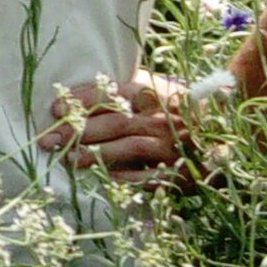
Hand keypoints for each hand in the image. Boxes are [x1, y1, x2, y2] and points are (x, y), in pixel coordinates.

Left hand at [37, 73, 195, 186]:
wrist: (217, 131)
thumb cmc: (173, 107)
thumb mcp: (151, 89)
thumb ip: (120, 90)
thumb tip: (73, 96)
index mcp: (152, 92)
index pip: (111, 93)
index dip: (81, 100)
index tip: (55, 109)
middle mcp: (160, 117)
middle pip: (113, 122)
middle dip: (78, 131)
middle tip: (49, 139)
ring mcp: (168, 145)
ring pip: (125, 148)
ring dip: (93, 154)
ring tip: (67, 158)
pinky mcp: (174, 171)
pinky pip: (144, 175)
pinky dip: (121, 176)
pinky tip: (99, 177)